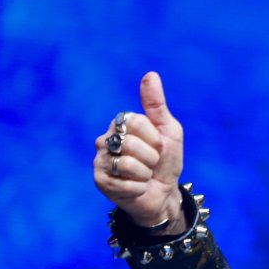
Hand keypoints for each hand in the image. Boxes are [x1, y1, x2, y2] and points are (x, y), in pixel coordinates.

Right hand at [93, 71, 185, 230]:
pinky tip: (136, 188)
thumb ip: (157, 105)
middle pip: (131, 144)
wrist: (164, 193)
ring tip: (143, 175)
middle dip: (151, 158)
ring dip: (145, 174)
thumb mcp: (168, 131)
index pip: (136, 122)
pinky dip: (139, 188)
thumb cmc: (166, 161)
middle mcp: (105, 139)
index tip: (158, 146)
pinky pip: (126, 183)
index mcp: (121, 124)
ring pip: (128, 164)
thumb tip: (150, 74)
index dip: (155, 138)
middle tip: (150, 164)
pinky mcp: (100, 180)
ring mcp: (100, 160)